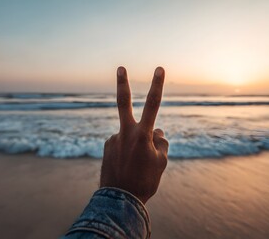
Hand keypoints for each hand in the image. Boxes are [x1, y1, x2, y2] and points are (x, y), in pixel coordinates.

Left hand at [100, 66, 168, 203]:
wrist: (119, 201)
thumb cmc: (145, 181)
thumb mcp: (161, 162)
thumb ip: (161, 142)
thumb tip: (158, 131)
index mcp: (142, 135)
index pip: (153, 104)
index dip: (157, 85)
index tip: (159, 69)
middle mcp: (125, 132)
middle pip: (123, 103)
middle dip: (122, 84)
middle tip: (120, 68)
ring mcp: (113, 139)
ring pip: (131, 135)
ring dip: (136, 145)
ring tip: (136, 166)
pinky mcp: (106, 147)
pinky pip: (122, 144)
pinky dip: (127, 150)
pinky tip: (127, 165)